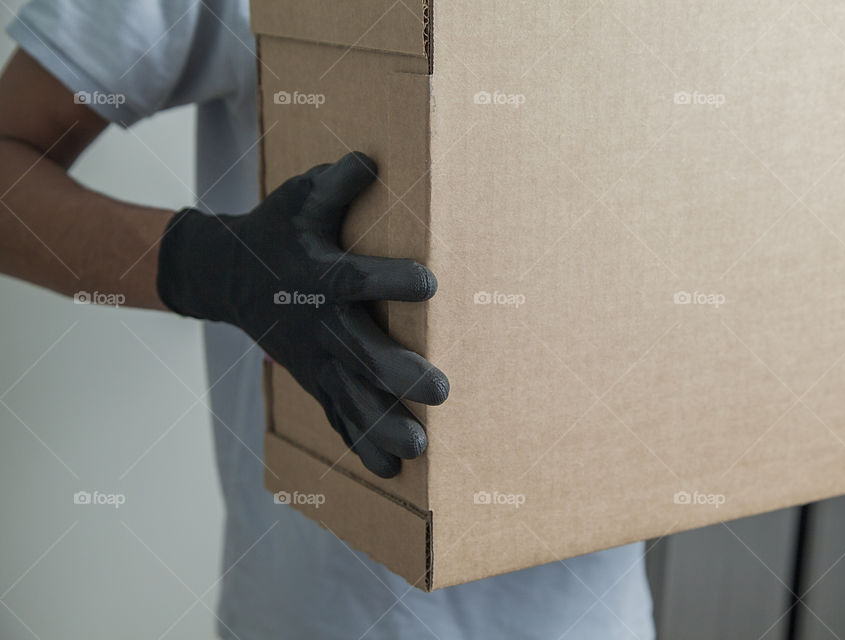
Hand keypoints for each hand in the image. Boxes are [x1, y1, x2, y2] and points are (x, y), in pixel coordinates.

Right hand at [156, 152, 447, 477]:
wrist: (225, 276)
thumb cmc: (274, 232)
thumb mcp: (300, 198)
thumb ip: (337, 183)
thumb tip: (370, 156)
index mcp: (317, 275)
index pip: (355, 279)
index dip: (390, 280)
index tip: (429, 282)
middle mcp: (318, 323)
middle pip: (359, 353)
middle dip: (397, 374)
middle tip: (440, 392)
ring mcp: (314, 357)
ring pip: (350, 397)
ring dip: (384, 424)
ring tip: (421, 449)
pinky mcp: (313, 377)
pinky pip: (337, 415)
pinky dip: (362, 443)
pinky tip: (393, 471)